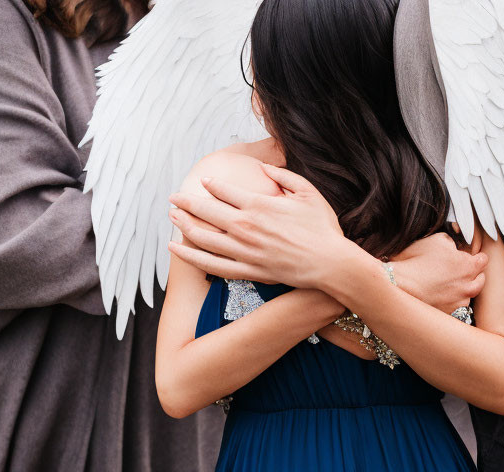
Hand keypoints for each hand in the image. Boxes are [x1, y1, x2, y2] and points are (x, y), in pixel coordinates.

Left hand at [167, 163, 353, 289]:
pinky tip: (177, 249)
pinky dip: (191, 256)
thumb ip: (284, 175)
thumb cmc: (323, 228)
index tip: (204, 182)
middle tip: (174, 197)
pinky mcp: (248, 271)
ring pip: (203, 236)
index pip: (223, 190)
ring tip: (172, 218)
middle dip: (186, 202)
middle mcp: (246, 227)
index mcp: (259, 205)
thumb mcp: (308, 192)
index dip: (211, 184)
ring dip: (183, 225)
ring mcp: (244, 251)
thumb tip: (264, 167)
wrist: (331, 264)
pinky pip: (212, 264)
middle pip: (205, 211)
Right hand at [389, 232, 487, 312]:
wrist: (398, 286)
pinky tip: (439, 297)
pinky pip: (455, 309)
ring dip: (461, 290)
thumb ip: (452, 241)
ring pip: (468, 296)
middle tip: (459, 272)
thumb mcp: (436, 240)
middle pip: (480, 280)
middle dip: (473, 274)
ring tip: (446, 286)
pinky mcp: (448, 315)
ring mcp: (458, 303)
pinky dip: (450, 303)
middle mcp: (468, 287)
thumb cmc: (415, 262)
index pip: (484, 260)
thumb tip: (454, 244)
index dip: (476, 256)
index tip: (469, 257)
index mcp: (468, 266)